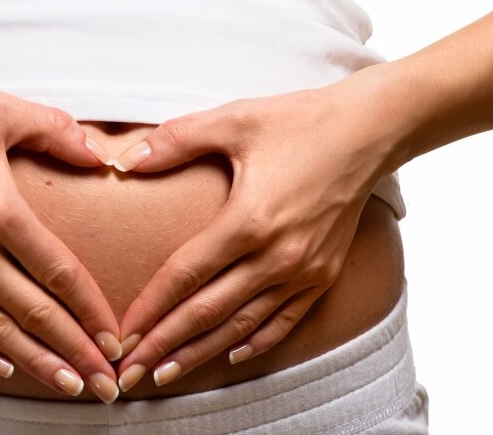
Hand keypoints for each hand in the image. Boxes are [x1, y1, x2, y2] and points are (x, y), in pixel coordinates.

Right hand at [0, 80, 123, 401]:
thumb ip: (55, 130)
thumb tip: (101, 155)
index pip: (59, 273)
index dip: (92, 310)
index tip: (115, 336)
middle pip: (34, 313)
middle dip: (77, 352)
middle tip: (108, 382)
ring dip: (36, 363)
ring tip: (70, 385)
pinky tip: (6, 369)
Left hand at [109, 83, 393, 391]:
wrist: (371, 130)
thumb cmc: (300, 121)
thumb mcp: (233, 120)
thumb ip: (175, 140)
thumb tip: (125, 159)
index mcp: (250, 220)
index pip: (185, 276)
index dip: (149, 308)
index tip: (121, 334)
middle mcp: (278, 256)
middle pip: (208, 312)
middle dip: (163, 345)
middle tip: (129, 373)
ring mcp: (304, 271)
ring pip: (241, 326)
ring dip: (200, 353)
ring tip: (165, 373)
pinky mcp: (323, 275)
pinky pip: (283, 322)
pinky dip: (254, 343)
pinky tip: (229, 356)